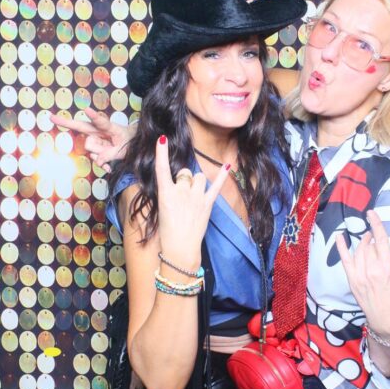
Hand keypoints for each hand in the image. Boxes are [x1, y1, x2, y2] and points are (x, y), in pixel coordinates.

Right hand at [49, 107, 131, 170]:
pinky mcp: (93, 146)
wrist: (131, 142)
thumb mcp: (123, 150)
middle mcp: (97, 130)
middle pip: (80, 126)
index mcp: (108, 127)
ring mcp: (94, 138)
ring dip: (100, 155)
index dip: (94, 116)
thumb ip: (110, 155)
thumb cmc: (128, 142)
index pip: (100, 121)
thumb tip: (98, 161)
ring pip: (90, 148)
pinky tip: (109, 166)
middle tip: (51, 117)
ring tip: (112, 153)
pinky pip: (94, 157)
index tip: (87, 110)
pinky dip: (102, 162)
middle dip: (65, 122)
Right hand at [155, 137, 229, 265]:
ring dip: (197, 182)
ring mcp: (196, 198)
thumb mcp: (161, 209)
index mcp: (165, 193)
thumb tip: (179, 182)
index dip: (161, 153)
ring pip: (199, 177)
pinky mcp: (207, 204)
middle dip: (185, 179)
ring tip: (194, 196)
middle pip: (185, 172)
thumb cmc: (167, 231)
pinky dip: (223, 176)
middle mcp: (181, 192)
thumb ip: (169, 193)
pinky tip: (228, 166)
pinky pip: (216, 186)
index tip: (162, 139)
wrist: (179, 249)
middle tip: (182, 196)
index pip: (162, 169)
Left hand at [335, 209, 389, 339]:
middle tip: (377, 238)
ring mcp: (360, 276)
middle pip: (370, 245)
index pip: (381, 240)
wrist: (388, 323)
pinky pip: (345, 260)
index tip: (371, 213)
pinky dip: (341, 247)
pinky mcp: (353, 281)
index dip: (376, 224)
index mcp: (388, 268)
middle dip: (373, 238)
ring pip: (359, 251)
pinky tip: (339, 236)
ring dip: (363, 243)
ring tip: (368, 241)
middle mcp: (372, 270)